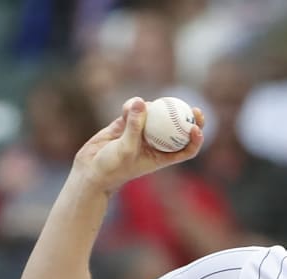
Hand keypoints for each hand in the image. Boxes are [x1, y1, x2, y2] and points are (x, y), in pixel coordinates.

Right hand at [72, 97, 204, 192]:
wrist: (90, 169)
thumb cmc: (112, 167)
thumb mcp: (125, 148)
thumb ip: (134, 126)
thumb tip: (141, 101)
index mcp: (161, 156)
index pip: (186, 150)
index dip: (196, 140)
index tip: (196, 128)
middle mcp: (154, 144)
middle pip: (177, 130)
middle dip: (188, 119)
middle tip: (194, 109)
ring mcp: (141, 133)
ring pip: (155, 117)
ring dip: (156, 108)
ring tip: (150, 104)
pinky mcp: (125, 124)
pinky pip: (134, 111)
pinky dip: (133, 106)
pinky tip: (129, 104)